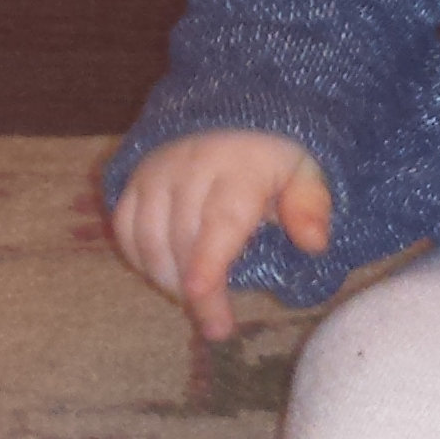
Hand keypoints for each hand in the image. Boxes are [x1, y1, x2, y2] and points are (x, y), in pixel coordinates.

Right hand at [110, 130, 329, 341]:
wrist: (233, 116)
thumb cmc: (274, 156)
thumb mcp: (306, 174)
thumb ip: (310, 207)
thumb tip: (314, 244)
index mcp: (240, 169)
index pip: (220, 223)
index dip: (206, 264)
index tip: (199, 296)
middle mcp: (190, 168)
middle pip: (181, 240)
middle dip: (194, 289)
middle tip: (216, 322)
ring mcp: (156, 172)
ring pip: (148, 238)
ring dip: (166, 278)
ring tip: (194, 301)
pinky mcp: (133, 179)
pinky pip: (125, 227)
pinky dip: (141, 258)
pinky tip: (164, 275)